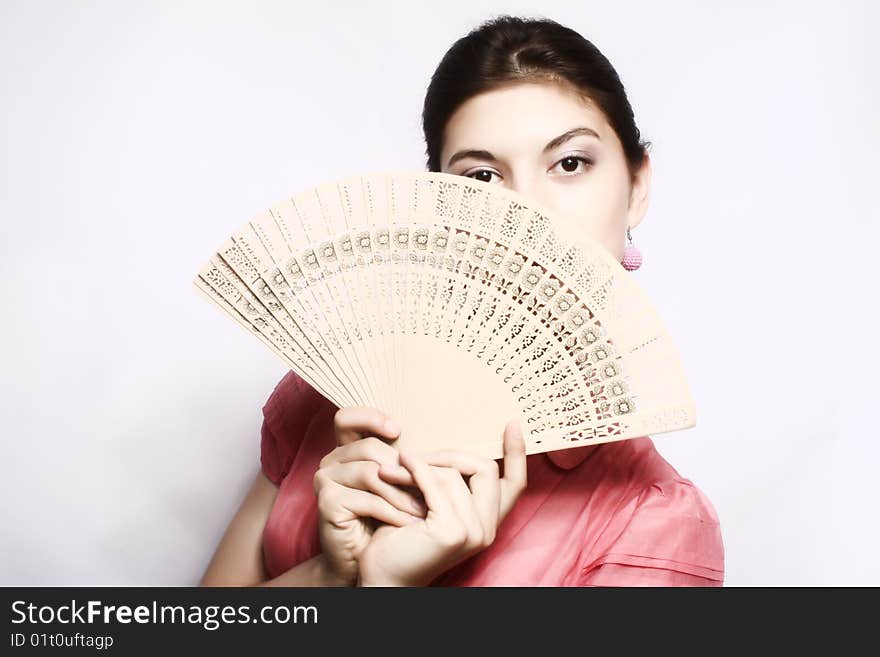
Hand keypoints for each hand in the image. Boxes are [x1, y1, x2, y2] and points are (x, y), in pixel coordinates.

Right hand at [313, 407, 427, 585]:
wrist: (365, 561)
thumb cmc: (385, 520)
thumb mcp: (398, 486)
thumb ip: (404, 463)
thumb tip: (440, 450)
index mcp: (346, 451)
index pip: (348, 419)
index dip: (370, 418)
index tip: (397, 430)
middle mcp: (331, 461)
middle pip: (369, 448)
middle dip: (403, 471)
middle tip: (427, 491)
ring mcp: (325, 480)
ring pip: (371, 473)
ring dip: (401, 494)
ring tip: (423, 511)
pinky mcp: (326, 502)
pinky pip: (366, 499)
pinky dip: (392, 512)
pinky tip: (408, 523)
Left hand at [357, 420, 526, 586]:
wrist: (383, 576)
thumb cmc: (402, 539)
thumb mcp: (433, 505)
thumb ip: (447, 483)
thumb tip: (446, 443)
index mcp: (488, 522)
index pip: (516, 484)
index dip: (517, 453)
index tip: (513, 425)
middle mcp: (488, 529)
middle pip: (486, 469)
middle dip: (451, 455)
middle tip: (421, 455)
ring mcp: (473, 532)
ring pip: (455, 474)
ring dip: (422, 464)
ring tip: (396, 464)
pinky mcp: (452, 531)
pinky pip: (436, 484)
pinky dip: (417, 469)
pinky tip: (401, 463)